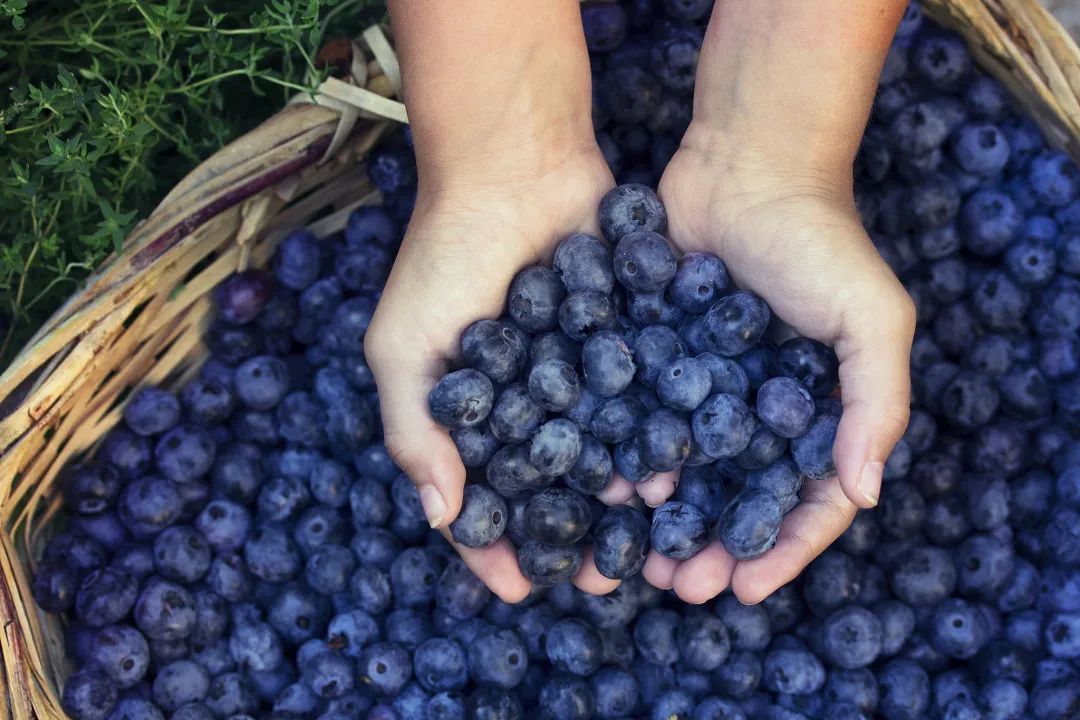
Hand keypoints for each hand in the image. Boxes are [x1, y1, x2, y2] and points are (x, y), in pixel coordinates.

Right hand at [365, 148, 619, 602]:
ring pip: (603, 455)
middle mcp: (525, 403)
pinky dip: (652, 437)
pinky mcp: (623, 343)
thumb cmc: (444, 256)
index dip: (495, 547)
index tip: (520, 588)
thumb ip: (414, 431)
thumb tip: (441, 518)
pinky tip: (673, 471)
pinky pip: (639, 402)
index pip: (480, 498)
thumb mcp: (403, 346)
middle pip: (551, 489)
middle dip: (574, 536)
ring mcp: (576, 375)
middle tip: (603, 577)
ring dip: (621, 498)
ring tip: (646, 532)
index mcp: (468, 412)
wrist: (514, 167)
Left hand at [643, 123, 914, 604]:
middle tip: (678, 587)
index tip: (745, 590)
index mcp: (815, 412)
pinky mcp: (653, 358)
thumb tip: (864, 495)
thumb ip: (876, 404)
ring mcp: (702, 387)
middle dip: (710, 548)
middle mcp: (757, 410)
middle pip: (734, 498)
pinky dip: (622, 455)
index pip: (804, 501)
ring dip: (660, 519)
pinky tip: (600, 488)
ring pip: (682, 471)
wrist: (744, 164)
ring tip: (633, 557)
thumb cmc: (819, 240)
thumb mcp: (872, 318)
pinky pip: (637, 418)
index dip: (780, 551)